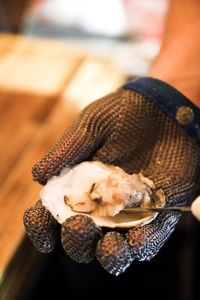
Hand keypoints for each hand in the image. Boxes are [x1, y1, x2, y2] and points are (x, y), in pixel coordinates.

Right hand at [23, 78, 199, 275]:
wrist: (163, 109)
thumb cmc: (122, 113)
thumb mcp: (91, 125)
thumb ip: (66, 150)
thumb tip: (38, 177)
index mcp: (77, 185)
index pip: (52, 214)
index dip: (42, 228)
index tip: (43, 238)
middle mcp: (99, 203)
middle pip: (81, 237)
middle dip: (76, 241)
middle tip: (79, 225)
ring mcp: (128, 211)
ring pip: (114, 247)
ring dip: (108, 255)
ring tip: (107, 246)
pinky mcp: (158, 211)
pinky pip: (150, 238)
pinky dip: (143, 245)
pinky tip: (136, 242)